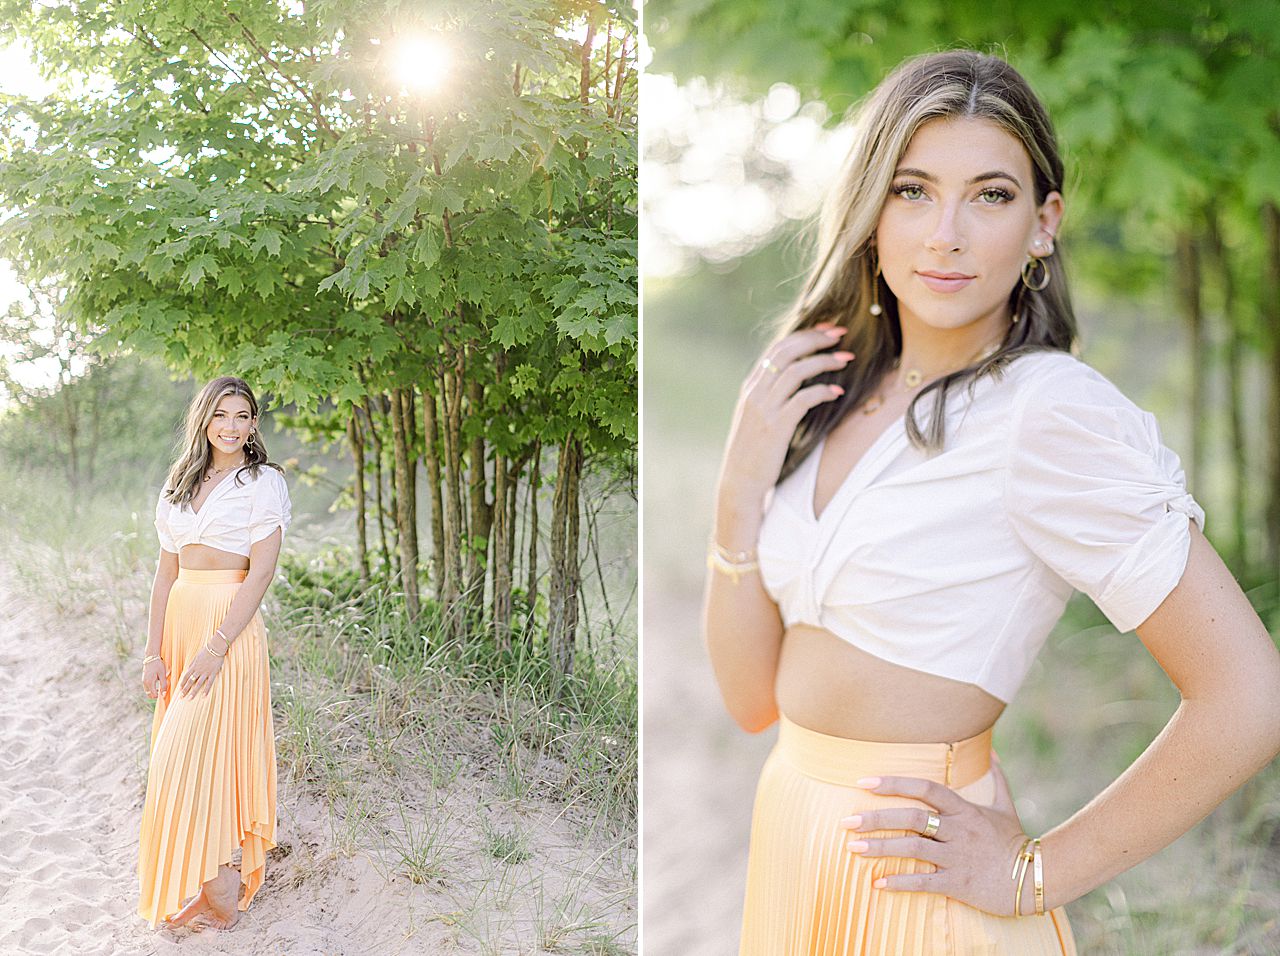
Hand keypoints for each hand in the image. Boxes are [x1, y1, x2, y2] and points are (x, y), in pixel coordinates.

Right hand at [142, 657, 167, 698]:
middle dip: (156, 695)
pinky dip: (151, 688)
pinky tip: (157, 684)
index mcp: (149, 682)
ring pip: (147, 691)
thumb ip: (163, 685)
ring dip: (153, 692)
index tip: (165, 693)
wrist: (151, 657)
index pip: (153, 695)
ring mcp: (143, 681)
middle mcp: (145, 683)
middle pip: (149, 695)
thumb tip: (164, 694)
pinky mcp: (143, 679)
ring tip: (160, 688)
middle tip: (162, 691)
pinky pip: (146, 687)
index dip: (160, 696)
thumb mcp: (162, 674)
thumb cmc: (158, 665)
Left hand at [177, 645, 224, 698]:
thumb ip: (192, 664)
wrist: (215, 648)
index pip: (186, 676)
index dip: (182, 683)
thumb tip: (188, 669)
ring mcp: (205, 672)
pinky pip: (209, 683)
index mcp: (194, 666)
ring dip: (193, 692)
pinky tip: (204, 696)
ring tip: (190, 698)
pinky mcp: (213, 673)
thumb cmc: (206, 651)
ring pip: (198, 684)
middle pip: (190, 682)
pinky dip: (206, 690)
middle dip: (185, 689)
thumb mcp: (196, 656)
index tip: (180, 688)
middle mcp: (198, 670)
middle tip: (181, 696)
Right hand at [716, 323, 852, 506]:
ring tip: (846, 359)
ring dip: (825, 361)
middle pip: (787, 351)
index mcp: (751, 386)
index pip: (778, 348)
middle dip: (816, 338)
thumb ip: (771, 395)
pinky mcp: (777, 426)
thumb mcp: (757, 416)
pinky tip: (837, 391)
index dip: (804, 334)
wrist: (740, 482)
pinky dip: (822, 391)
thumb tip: (795, 379)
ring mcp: (765, 408)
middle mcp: (756, 392)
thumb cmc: (753, 451)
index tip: (827, 329)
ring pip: (797, 370)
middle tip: (841, 333)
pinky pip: (803, 399)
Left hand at [839, 755, 1031, 915]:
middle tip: (846, 820)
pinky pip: (924, 882)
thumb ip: (996, 778)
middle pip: (912, 818)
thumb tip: (993, 751)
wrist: (1037, 877)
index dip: (894, 783)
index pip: (925, 788)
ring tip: (852, 848)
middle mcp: (958, 830)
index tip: (864, 782)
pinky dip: (899, 882)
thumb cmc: (1015, 841)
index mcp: (964, 809)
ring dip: (880, 847)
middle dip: (877, 817)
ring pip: (913, 848)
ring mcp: (958, 856)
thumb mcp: (1006, 806)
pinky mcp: (960, 883)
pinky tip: (877, 884)